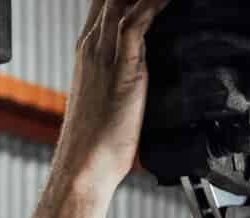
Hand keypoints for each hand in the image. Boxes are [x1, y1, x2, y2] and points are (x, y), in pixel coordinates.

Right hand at [53, 0, 172, 187]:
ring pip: (120, 3)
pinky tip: (166, 1)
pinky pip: (134, 26)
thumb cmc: (95, 142)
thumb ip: (124, 75)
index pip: (105, 5)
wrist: (83, 168)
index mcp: (88, 51)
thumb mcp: (110, 97)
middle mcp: (93, 48)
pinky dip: (151, 7)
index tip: (147, 2)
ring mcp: (105, 57)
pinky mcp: (122, 71)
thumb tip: (143, 69)